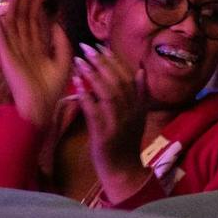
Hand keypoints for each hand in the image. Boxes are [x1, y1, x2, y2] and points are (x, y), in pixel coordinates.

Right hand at [0, 0, 71, 126]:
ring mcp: (14, 49)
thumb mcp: (63, 60)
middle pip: (24, 16)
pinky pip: (1, 37)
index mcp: (38, 46)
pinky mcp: (6, 56)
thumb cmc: (52, 88)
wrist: (41, 105)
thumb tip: (56, 23)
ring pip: (14, 21)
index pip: (37, 20)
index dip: (38, 4)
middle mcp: (24, 44)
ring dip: (13, 2)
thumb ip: (61, 41)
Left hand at [75, 44, 152, 201]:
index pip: (129, 77)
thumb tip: (140, 70)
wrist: (124, 170)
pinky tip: (77, 84)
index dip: (115, 61)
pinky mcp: (104, 134)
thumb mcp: (139, 116)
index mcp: (140, 106)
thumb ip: (140, 93)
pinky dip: (86, 96)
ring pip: (108, 93)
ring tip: (80, 61)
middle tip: (87, 48)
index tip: (102, 47)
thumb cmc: (126, 142)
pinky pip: (95, 111)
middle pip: (119, 82)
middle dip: (102, 63)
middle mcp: (132, 112)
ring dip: (93, 75)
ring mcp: (119, 123)